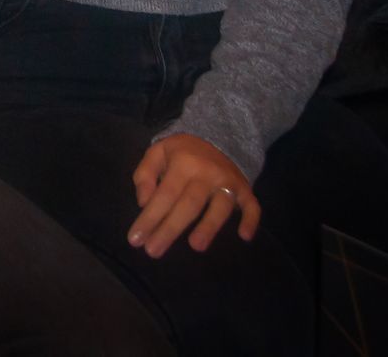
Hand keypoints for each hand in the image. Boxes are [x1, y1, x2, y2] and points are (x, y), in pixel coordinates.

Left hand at [127, 133, 260, 257]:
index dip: (150, 217)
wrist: (219, 136)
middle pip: (189, 205)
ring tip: (196, 246)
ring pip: (220, 206)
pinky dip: (251, 220)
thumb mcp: (157, 152)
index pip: (164, 195)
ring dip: (209, 226)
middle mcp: (207, 173)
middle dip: (170, 229)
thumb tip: (144, 203)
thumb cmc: (183, 152)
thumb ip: (145, 175)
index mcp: (182, 164)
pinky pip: (252, 205)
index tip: (136, 239)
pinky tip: (245, 236)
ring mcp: (228, 182)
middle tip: (153, 251)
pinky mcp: (245, 189)